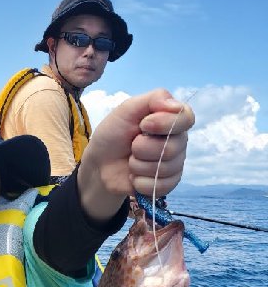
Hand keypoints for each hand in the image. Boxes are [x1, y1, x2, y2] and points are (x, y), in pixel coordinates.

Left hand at [78, 89, 194, 221]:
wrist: (100, 163)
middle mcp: (178, 141)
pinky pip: (161, 186)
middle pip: (173, 147)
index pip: (186, 119)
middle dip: (142, 148)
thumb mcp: (126, 109)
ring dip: (138, 166)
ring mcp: (174, 164)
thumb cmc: (113, 134)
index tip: (143, 125)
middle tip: (131, 145)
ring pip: (164, 169)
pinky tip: (134, 176)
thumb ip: (153, 99)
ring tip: (131, 160)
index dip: (165, 123)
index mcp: (172, 119)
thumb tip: (177, 106)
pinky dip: (140, 182)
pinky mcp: (167, 184)